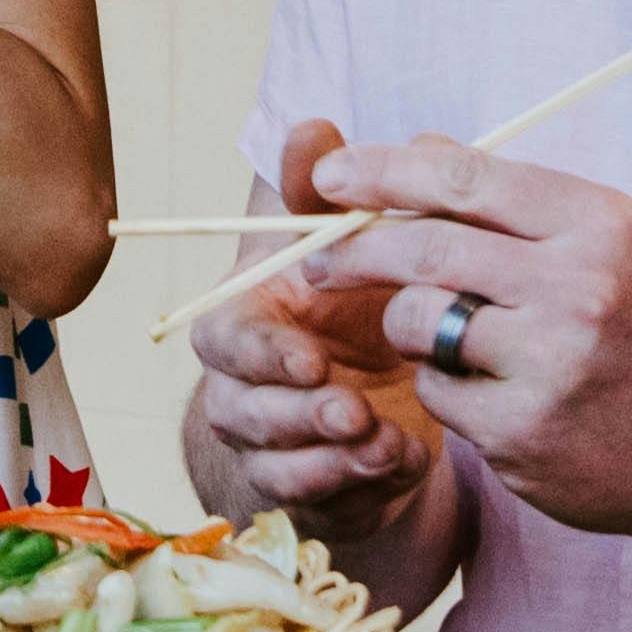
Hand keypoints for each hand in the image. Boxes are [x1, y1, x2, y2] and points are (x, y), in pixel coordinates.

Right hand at [181, 124, 451, 554]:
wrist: (380, 388)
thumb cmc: (354, 302)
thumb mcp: (346, 242)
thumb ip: (326, 190)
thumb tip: (314, 125)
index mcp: (242, 324)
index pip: (222, 341)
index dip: (262, 354)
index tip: (313, 357)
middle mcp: (243, 393)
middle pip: (244, 414)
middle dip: (300, 415)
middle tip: (356, 408)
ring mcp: (275, 453)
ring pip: (282, 468)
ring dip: (335, 457)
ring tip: (387, 438)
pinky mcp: (316, 498)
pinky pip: (328, 506)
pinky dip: (368, 488)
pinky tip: (409, 461)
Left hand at [305, 124, 631, 550]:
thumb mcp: (605, 243)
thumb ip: (512, 200)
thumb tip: (417, 148)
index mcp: (596, 222)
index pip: (464, 178)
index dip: (382, 171)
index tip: (327, 176)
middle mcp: (578, 286)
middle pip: (426, 247)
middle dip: (353, 252)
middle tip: (314, 263)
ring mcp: (552, 364)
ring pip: (420, 322)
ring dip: (410, 328)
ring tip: (445, 339)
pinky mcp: (524, 433)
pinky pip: (439, 394)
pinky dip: (449, 390)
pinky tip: (496, 396)